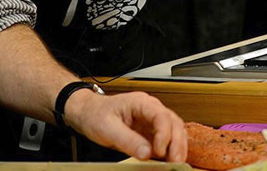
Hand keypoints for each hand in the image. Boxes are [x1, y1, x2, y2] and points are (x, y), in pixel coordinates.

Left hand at [64, 90, 186, 161]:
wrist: (88, 113)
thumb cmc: (96, 115)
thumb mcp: (107, 128)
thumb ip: (127, 140)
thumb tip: (146, 153)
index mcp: (141, 103)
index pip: (161, 115)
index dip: (164, 134)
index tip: (159, 151)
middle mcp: (151, 109)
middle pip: (173, 122)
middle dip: (177, 142)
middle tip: (175, 161)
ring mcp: (152, 120)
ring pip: (175, 130)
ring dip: (178, 146)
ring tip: (176, 162)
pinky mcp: (151, 132)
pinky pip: (167, 139)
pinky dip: (172, 149)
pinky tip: (170, 160)